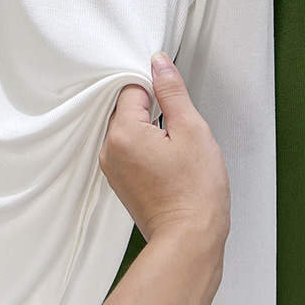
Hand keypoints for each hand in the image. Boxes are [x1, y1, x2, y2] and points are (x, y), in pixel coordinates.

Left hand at [98, 52, 230, 245]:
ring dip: (149, 128)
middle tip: (177, 127)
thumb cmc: (195, 194)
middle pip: (126, 107)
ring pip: (127, 128)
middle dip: (152, 109)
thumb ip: (172, 92)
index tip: (174, 101)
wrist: (190, 241)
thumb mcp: (192, 130)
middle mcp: (109, 149)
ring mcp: (112, 167)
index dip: (157, 90)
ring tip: (174, 147)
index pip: (132, 88)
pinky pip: (127, 148)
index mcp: (122, 133)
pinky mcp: (120, 180)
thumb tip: (159, 64)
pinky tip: (167, 160)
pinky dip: (145, 146)